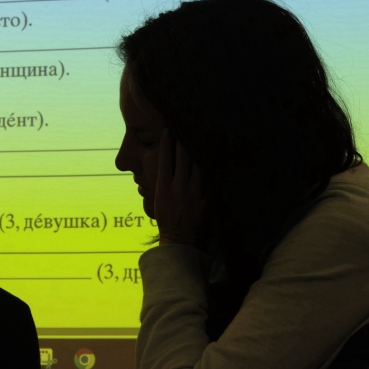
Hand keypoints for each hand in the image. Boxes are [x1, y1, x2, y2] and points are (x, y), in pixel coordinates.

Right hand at [154, 128, 206, 247]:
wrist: (181, 239)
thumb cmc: (167, 218)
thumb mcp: (159, 198)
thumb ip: (164, 180)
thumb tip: (167, 163)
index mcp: (164, 188)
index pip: (164, 160)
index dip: (166, 143)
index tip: (167, 131)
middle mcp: (179, 187)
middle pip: (182, 158)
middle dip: (183, 142)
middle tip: (185, 129)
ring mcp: (195, 192)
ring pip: (197, 164)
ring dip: (197, 150)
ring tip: (199, 138)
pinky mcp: (207, 197)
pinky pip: (209, 176)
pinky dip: (208, 164)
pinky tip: (210, 155)